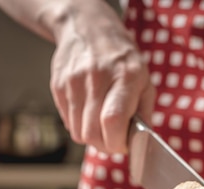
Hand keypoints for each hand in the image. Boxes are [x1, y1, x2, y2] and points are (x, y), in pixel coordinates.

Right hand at [49, 2, 155, 153]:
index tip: (123, 145)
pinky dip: (79, 125)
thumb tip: (142, 142)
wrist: (88, 28)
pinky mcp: (58, 85)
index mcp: (125, 77)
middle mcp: (97, 77)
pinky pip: (67, 122)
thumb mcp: (144, 80)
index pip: (112, 121)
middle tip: (113, 140)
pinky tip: (89, 112)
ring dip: (91, 137)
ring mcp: (74, 81)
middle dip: (104, 145)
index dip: (117, 143)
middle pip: (92, 132)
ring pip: (78, 132)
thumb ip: (145, 113)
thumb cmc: (122, 59)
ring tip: (101, 125)